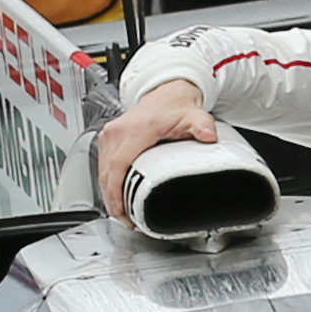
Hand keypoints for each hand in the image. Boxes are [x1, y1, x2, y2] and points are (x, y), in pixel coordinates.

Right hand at [92, 78, 221, 216]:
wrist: (167, 91)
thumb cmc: (175, 105)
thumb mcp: (193, 115)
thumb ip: (202, 125)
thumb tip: (208, 135)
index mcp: (134, 130)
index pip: (118, 166)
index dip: (116, 192)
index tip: (122, 210)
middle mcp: (117, 131)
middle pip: (106, 173)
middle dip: (113, 201)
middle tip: (126, 220)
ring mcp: (110, 134)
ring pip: (101, 171)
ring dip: (108, 194)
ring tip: (121, 212)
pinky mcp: (109, 138)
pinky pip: (103, 165)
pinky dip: (107, 182)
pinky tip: (115, 195)